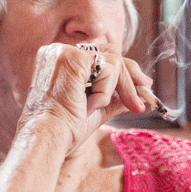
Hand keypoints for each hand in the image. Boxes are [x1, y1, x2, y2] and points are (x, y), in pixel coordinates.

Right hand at [19, 42, 149, 150]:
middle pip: (109, 53)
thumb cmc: (64, 130)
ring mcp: (64, 52)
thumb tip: (138, 96)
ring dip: (116, 88)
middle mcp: (58, 51)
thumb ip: (113, 98)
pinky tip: (89, 106)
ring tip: (98, 109)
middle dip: (130, 76)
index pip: (98, 56)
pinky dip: (105, 92)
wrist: (47, 140)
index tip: (142, 83)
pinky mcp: (73, 59)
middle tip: (143, 96)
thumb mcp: (95, 109)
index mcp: (58, 60)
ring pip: (113, 61)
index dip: (123, 70)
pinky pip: (108, 70)